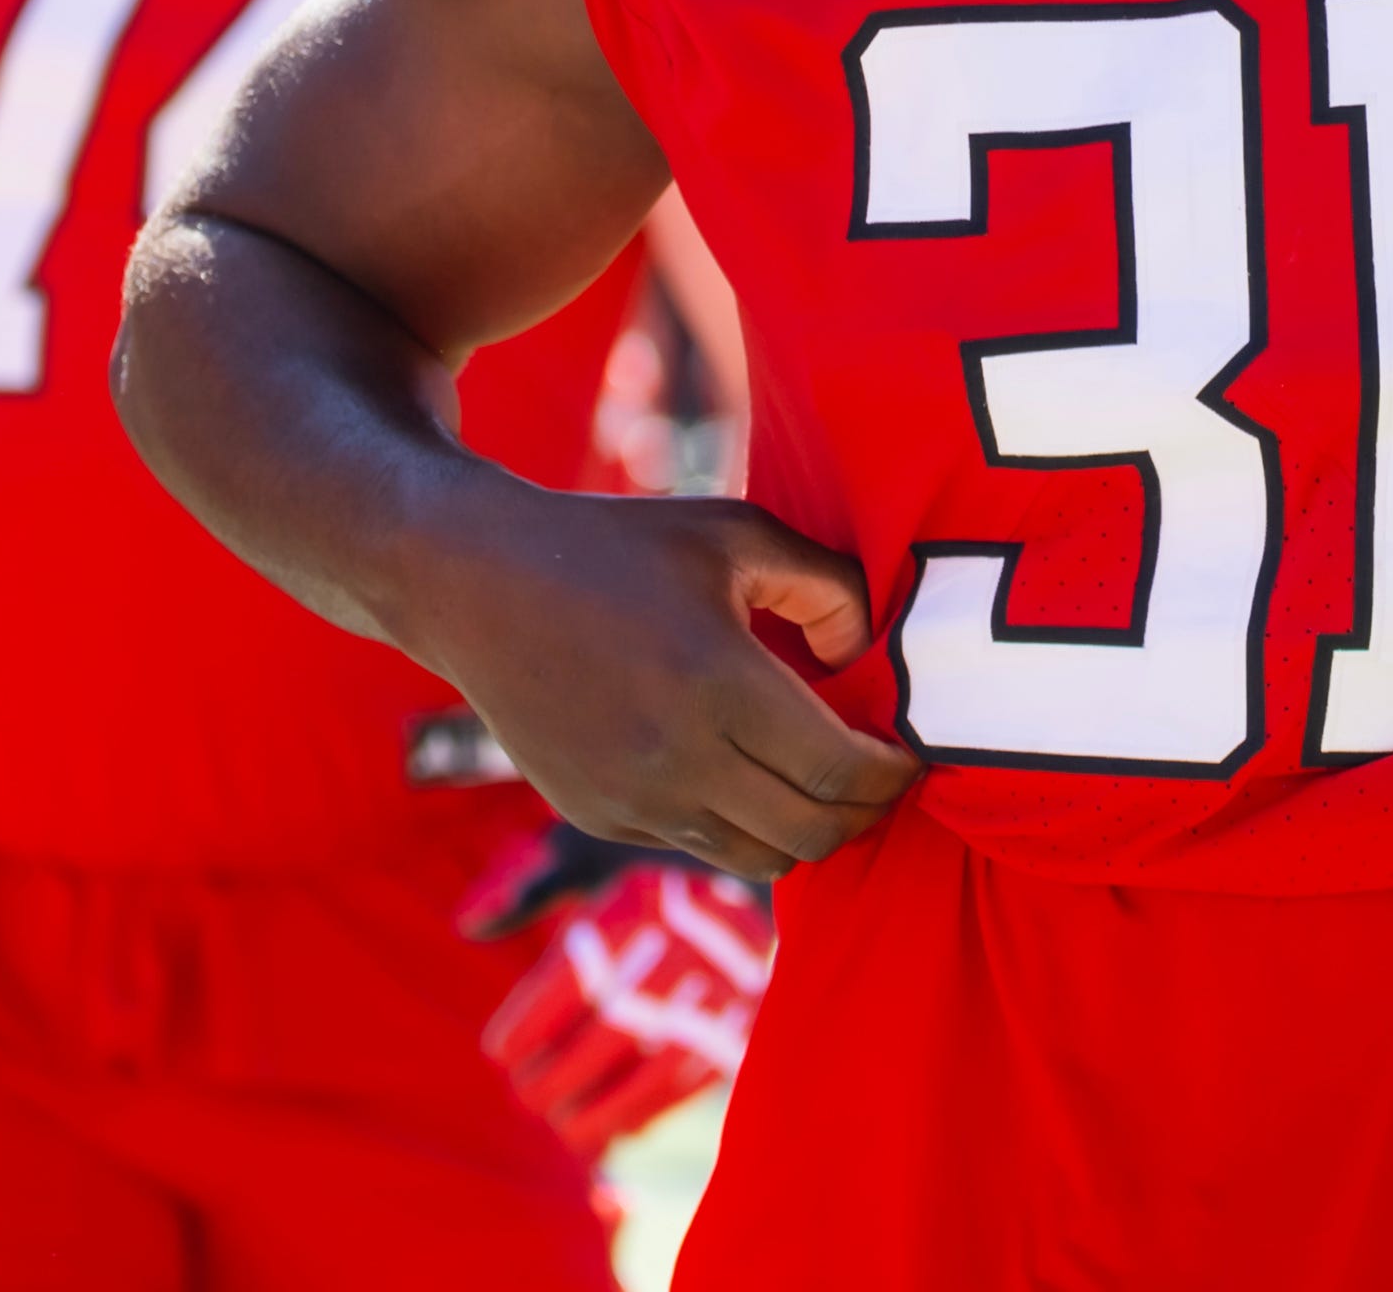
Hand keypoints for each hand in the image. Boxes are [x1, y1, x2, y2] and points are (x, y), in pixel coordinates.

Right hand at [406, 486, 916, 884]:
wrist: (481, 585)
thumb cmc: (621, 546)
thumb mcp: (738, 534)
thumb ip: (827, 587)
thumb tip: (863, 655)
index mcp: (721, 683)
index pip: (839, 772)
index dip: (891, 776)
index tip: (910, 756)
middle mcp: (677, 758)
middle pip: (811, 834)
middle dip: (862, 814)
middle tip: (882, 781)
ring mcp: (633, 799)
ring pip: (759, 858)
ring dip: (804, 832)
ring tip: (822, 784)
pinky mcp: (598, 817)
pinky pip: (698, 846)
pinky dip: (741, 827)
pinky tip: (749, 776)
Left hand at [466, 838, 773, 1156]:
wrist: (760, 881)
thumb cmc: (654, 875)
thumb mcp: (597, 854)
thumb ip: (532, 887)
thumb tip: (468, 923)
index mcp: (642, 899)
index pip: (575, 977)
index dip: (528, 1024)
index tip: (499, 1052)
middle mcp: (688, 942)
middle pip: (609, 1028)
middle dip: (556, 1075)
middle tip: (526, 1095)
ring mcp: (729, 986)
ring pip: (652, 1066)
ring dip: (598, 1109)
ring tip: (561, 1124)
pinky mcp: (753, 1021)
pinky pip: (693, 1082)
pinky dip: (648, 1111)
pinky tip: (614, 1127)